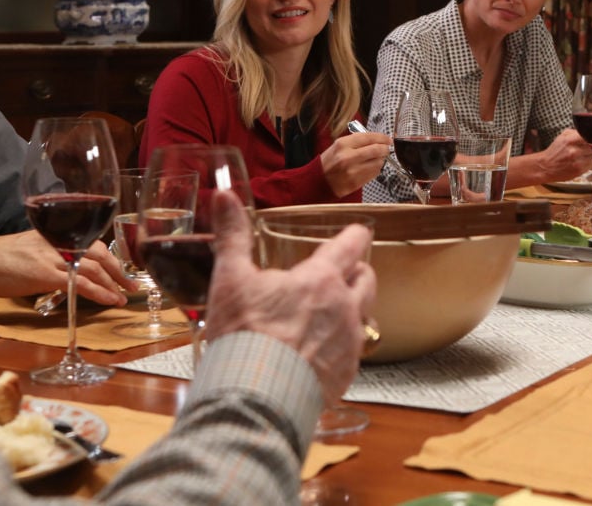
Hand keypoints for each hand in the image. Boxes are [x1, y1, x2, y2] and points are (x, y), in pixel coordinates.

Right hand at [0, 231, 137, 304]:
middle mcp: (59, 242)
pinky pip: (80, 283)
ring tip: (123, 297)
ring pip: (93, 269)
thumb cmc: (1, 258)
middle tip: (133, 286)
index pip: (93, 243)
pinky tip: (109, 300)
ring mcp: (53, 257)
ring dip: (113, 284)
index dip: (112, 258)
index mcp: (58, 234)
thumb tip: (70, 271)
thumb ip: (53, 255)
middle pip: (100, 254)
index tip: (123, 271)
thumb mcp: (33, 248)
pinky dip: (98, 292)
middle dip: (119, 271)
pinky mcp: (46, 274)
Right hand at [206, 189, 376, 405]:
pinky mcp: (345, 375)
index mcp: (320, 280)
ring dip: (353, 308)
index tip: (358, 231)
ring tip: (332, 311)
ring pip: (364, 316)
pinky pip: (352, 353)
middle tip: (344, 271)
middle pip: (367, 280)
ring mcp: (348, 344)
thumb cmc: (243, 334)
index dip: (356, 235)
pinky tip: (321, 351)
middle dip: (358, 271)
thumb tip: (224, 196)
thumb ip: (232, 235)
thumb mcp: (230, 278)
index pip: (351, 246)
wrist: (256, 395)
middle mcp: (344, 308)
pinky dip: (341, 345)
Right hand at [319, 132, 392, 197]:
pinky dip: (375, 169)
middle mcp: (348, 157)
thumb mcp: (338, 146)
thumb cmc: (329, 162)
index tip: (387, 139)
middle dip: (385, 149)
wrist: (319, 181)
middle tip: (386, 148)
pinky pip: (374, 174)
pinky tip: (369, 168)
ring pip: (378, 163)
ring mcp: (353, 171)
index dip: (381, 137)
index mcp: (342, 144)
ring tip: (375, 159)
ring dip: (380, 160)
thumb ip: (356, 141)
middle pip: (376, 150)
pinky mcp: (356, 182)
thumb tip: (377, 140)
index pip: (368, 137)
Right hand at [535, 128, 591, 181]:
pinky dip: (589, 163)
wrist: (545, 166)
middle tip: (589, 148)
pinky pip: (591, 165)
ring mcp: (577, 161)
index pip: (591, 137)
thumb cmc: (554, 152)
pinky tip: (581, 162)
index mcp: (570, 140)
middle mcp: (574, 151)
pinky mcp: (579, 170)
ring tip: (584, 156)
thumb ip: (575, 132)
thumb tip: (588, 132)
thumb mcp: (562, 137)